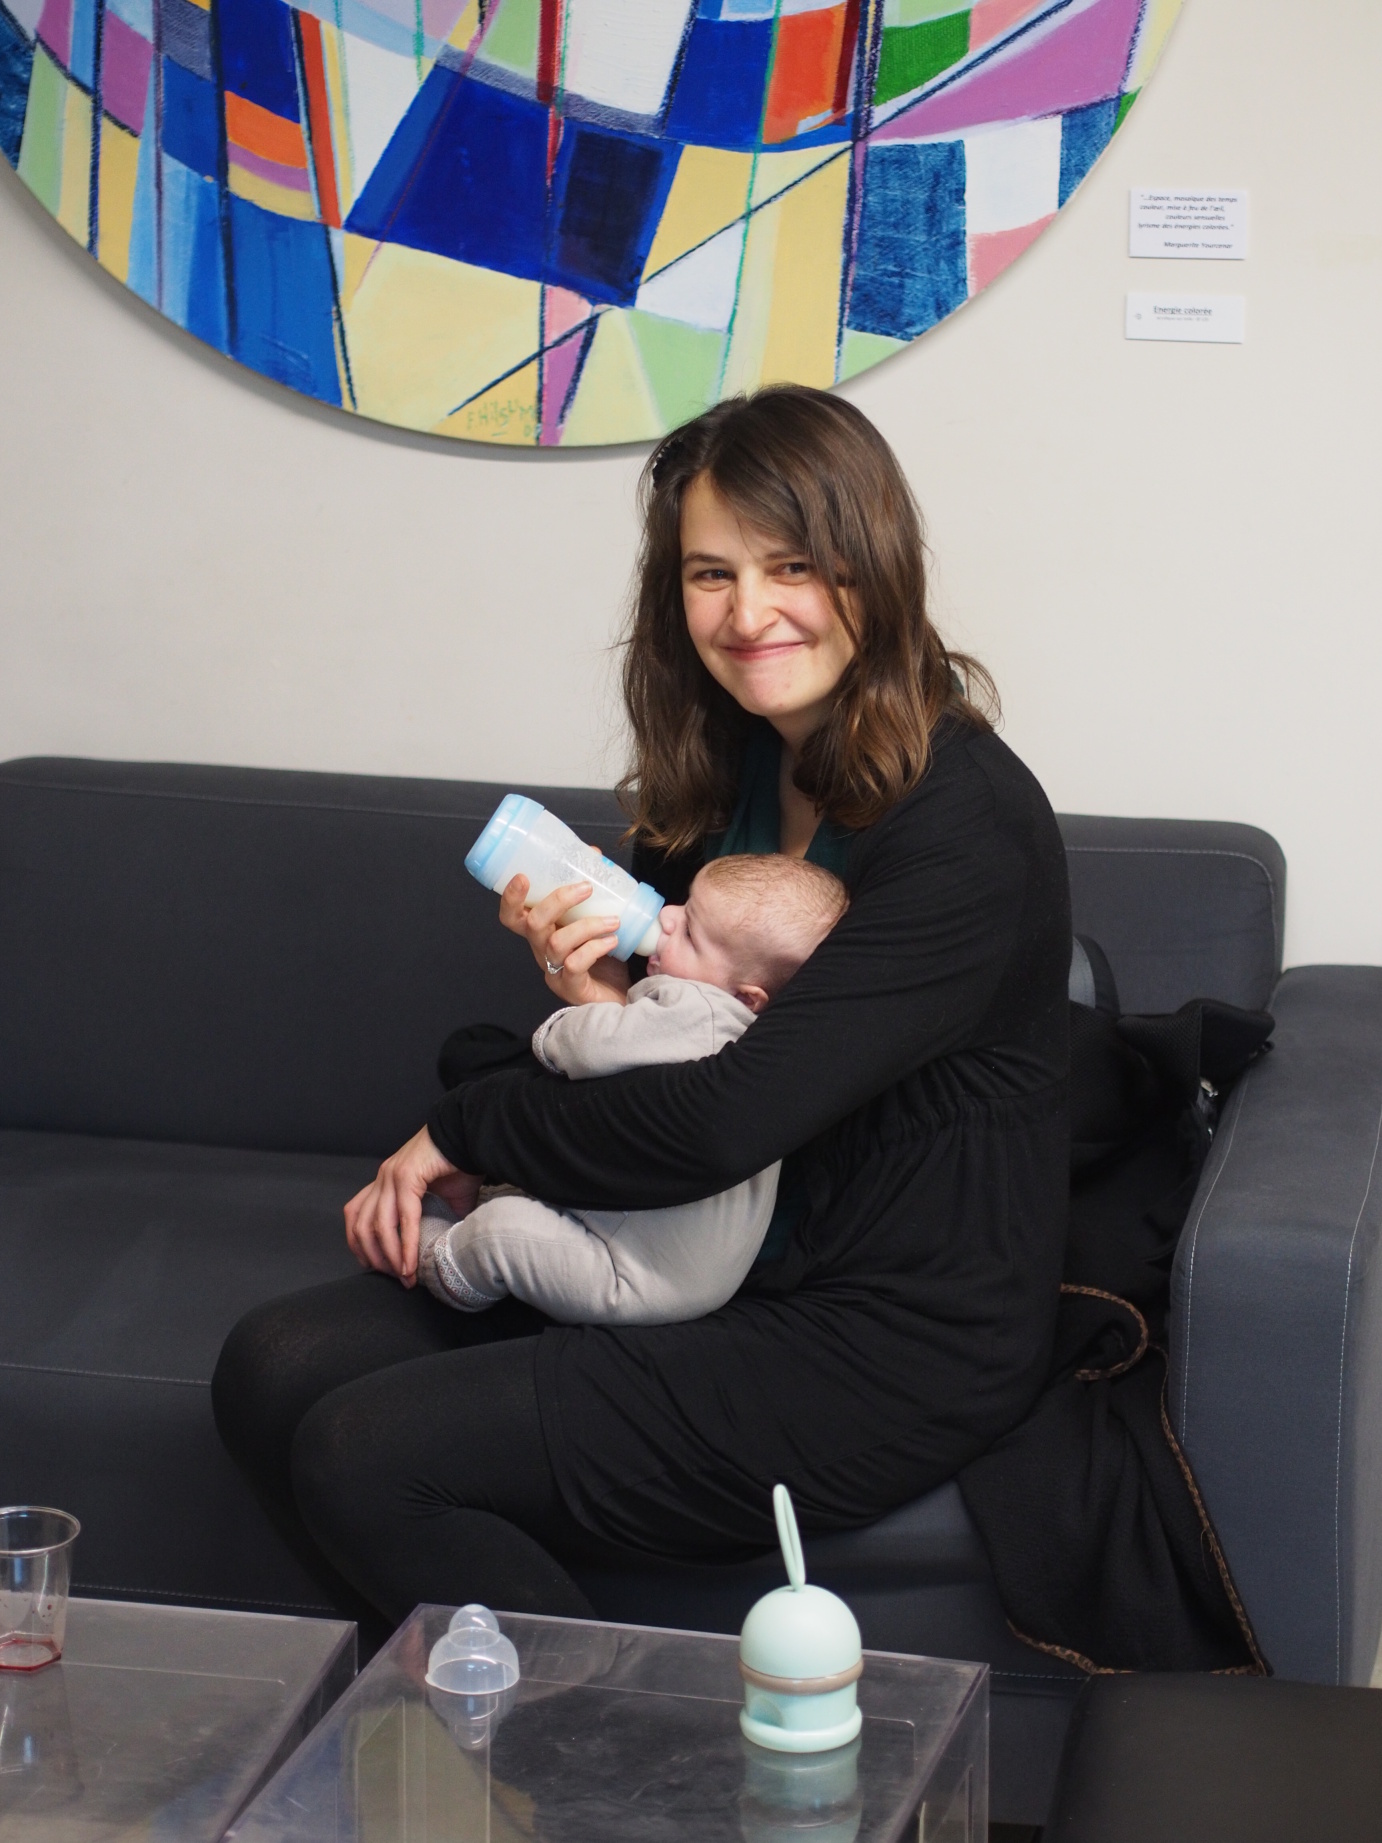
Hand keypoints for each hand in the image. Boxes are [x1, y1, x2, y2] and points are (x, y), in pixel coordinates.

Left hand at [344, 1126, 474, 1287]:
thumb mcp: (443, 1199)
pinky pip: (403, 1218)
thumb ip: (434, 1221)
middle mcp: (383, 1178)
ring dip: (389, 1257)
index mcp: (385, 1181)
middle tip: (395, 1278)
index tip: (378, 1268)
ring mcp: (391, 1176)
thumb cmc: (460, 1164)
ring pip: (377, 1225)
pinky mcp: (407, 1176)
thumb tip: (441, 1248)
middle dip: (375, 1258)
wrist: (471, 1135)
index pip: (356, 1217)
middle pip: (360, 1225)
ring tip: (405, 1276)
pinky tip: (412, 1262)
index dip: (361, 1246)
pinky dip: (406, 1244)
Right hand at [498, 873, 630, 1007]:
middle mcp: (541, 952)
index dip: (511, 898)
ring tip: (613, 920)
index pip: (512, 917)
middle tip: (586, 887)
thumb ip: (590, 894)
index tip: (524, 875)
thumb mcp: (594, 922)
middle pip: (532, 924)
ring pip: (556, 943)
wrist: (620, 1001)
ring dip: (587, 925)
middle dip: (557, 900)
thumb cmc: (604, 961)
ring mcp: (554, 972)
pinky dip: (595, 948)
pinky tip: (612, 941)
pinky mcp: (571, 988)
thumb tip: (593, 856)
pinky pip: (575, 964)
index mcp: (541, 935)